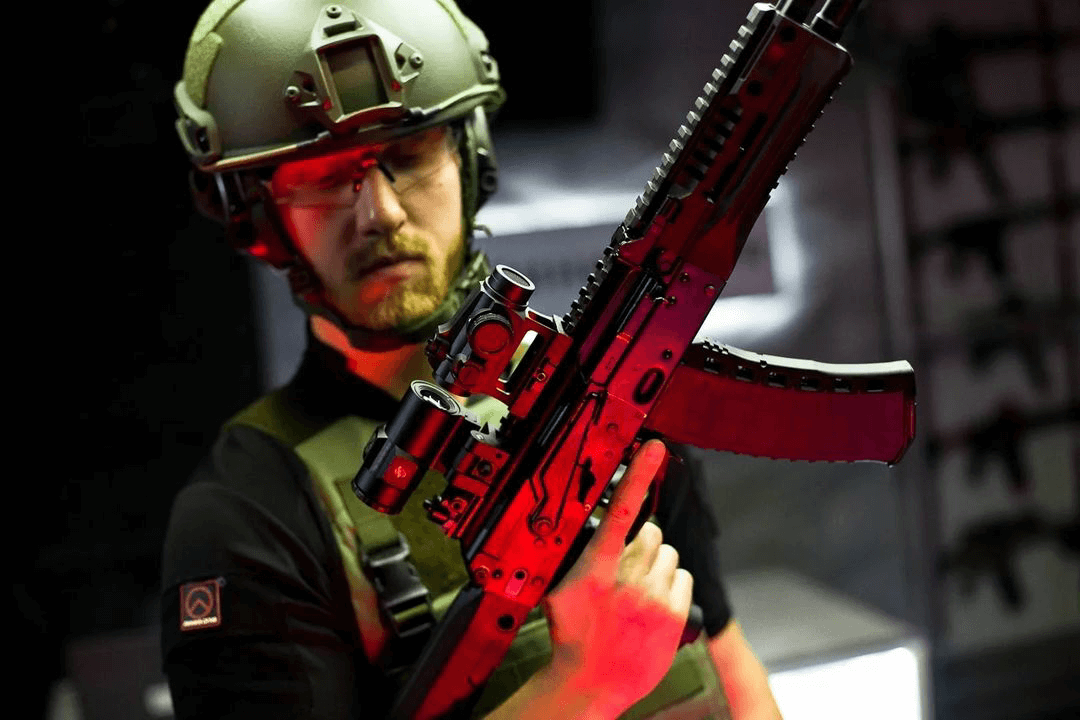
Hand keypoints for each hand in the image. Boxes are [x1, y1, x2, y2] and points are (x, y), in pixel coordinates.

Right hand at [540, 439, 693, 717]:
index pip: (620, 510)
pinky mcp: (674, 612)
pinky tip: (653, 604)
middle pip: (652, 533)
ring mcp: (653, 596)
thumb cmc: (573, 636)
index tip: (654, 448)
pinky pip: (683, 578)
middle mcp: (628, 578)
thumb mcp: (559, 591)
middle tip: (626, 569)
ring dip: (657, 566)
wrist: (592, 682)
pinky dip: (671, 586)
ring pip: (669, 555)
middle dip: (642, 544)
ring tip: (638, 591)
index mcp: (596, 567)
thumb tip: (586, 532)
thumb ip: (575, 558)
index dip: (639, 475)